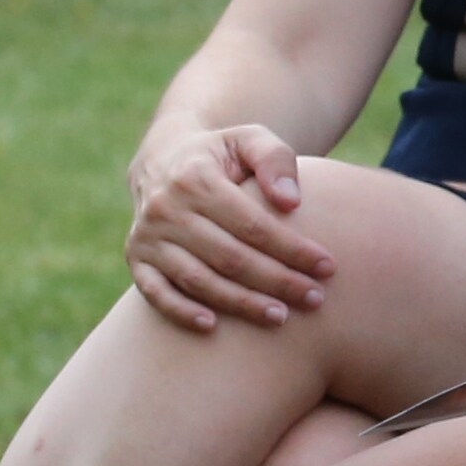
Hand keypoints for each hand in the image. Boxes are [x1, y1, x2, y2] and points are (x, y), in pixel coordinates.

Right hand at [126, 124, 332, 331]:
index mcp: (196, 178)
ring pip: (197, 279)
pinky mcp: (136, 258)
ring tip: (280, 317)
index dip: (292, 249)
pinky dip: (180, 311)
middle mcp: (166, 208)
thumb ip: (274, 159)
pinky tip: (212, 327)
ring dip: (240, 303)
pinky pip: (155, 292)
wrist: (165, 159)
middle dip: (276, 281)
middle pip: (229, 256)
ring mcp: (147, 236)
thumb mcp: (249, 139)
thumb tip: (290, 202)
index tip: (328, 267)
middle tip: (315, 298)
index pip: (252, 224)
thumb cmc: (222, 155)